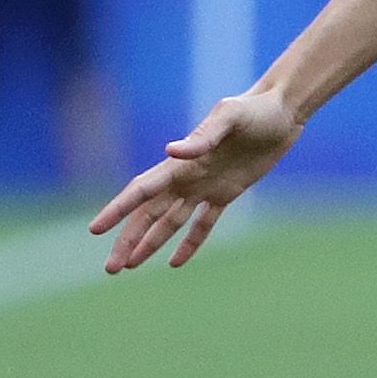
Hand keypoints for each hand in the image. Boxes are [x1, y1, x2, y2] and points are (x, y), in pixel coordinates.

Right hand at [90, 89, 301, 271]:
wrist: (281, 111)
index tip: (95, 229)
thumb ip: (202, 136)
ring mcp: (204, 187)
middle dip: (128, 240)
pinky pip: (204, 224)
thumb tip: (171, 151)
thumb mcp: (229, 117)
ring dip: (149, 244)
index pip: (141, 191)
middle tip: (111, 268)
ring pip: (169, 223)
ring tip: (129, 266)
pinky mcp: (226, 193)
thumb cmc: (252, 109)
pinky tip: (175, 262)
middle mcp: (186, 178)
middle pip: (148, 215)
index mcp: (180, 163)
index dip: (118, 210)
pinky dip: (190, 243)